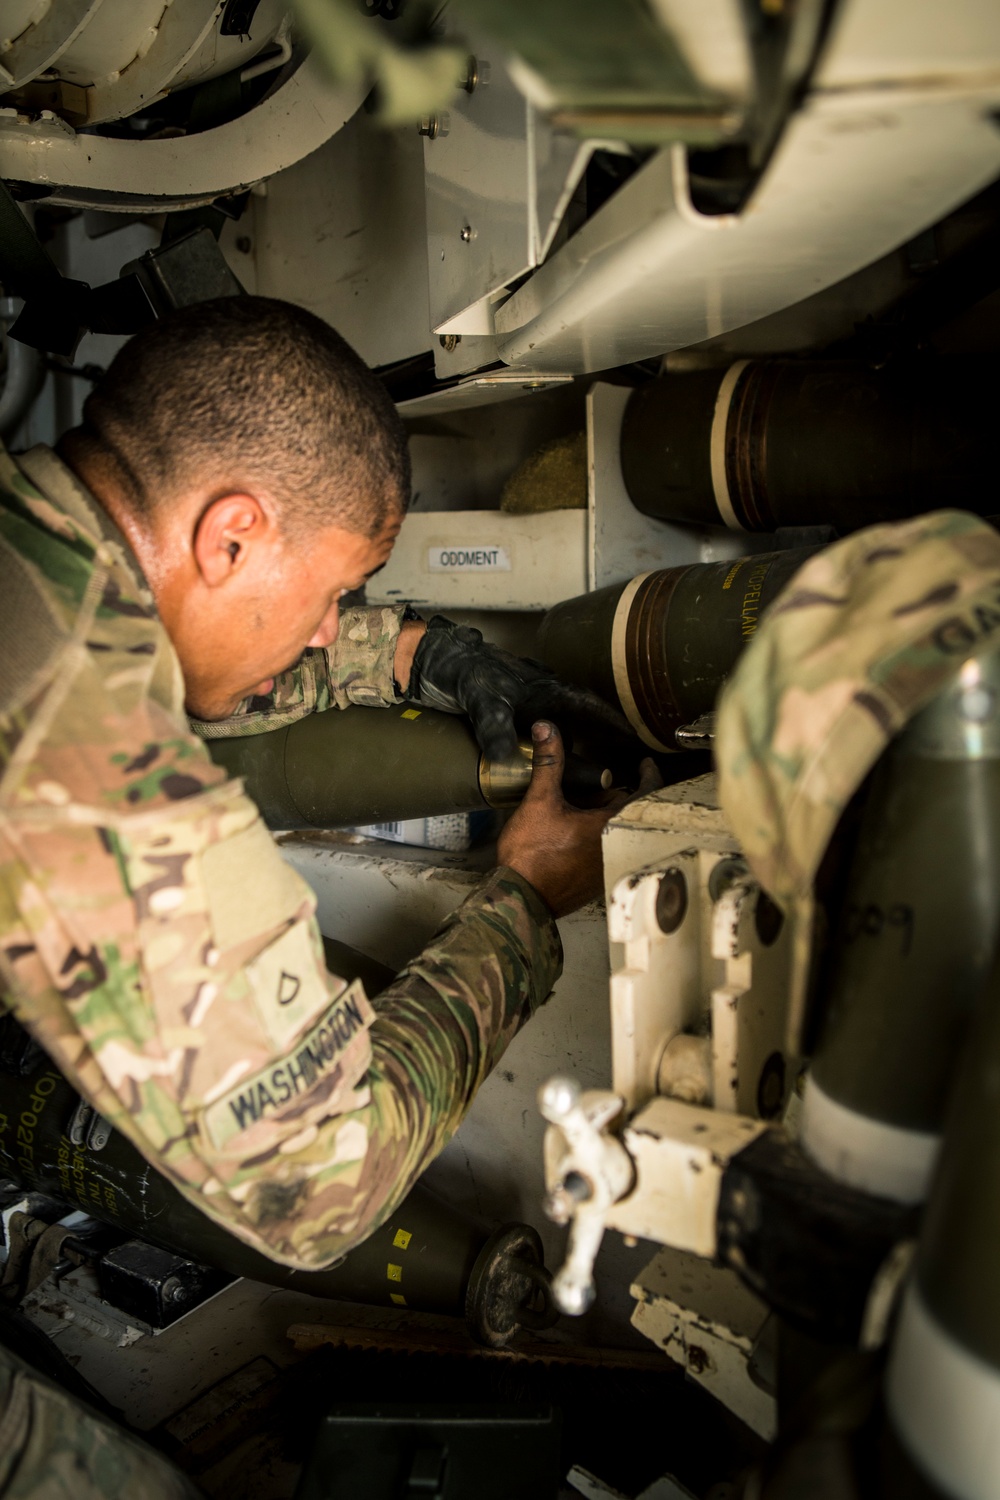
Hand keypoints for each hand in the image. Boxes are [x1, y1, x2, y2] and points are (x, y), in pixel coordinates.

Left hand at [406, 614, 631, 761]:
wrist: (429, 662)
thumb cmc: (459, 671)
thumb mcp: (479, 698)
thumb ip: (495, 726)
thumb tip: (509, 757)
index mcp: (544, 687)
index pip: (589, 705)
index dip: (614, 722)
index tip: (636, 738)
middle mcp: (539, 696)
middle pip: (578, 723)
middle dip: (597, 745)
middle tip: (613, 772)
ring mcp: (524, 707)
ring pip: (556, 733)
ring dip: (567, 753)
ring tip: (581, 781)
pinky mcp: (507, 716)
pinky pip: (534, 739)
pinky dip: (542, 755)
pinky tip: (540, 773)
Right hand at [498, 721, 660, 917]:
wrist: (520, 897)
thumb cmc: (531, 855)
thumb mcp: (539, 801)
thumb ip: (548, 764)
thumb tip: (546, 730)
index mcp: (612, 826)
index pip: (645, 794)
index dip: (648, 775)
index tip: (645, 765)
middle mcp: (617, 847)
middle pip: (627, 812)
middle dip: (612, 796)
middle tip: (592, 784)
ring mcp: (608, 865)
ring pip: (615, 830)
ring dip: (602, 817)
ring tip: (578, 806)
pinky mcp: (595, 879)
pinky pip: (604, 847)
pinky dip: (595, 835)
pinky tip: (571, 830)